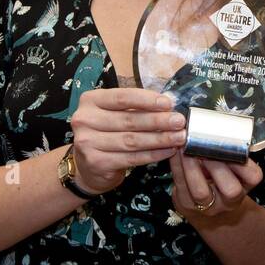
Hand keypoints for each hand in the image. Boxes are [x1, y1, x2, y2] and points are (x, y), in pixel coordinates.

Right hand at [69, 87, 185, 194]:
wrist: (87, 166)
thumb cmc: (106, 132)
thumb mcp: (114, 113)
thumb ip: (135, 107)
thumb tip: (168, 104)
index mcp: (90, 101)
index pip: (122, 97)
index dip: (147, 100)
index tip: (169, 103)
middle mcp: (84, 120)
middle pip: (129, 120)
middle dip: (158, 121)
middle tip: (180, 121)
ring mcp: (87, 143)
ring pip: (132, 140)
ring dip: (160, 139)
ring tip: (179, 137)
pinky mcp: (96, 163)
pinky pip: (131, 158)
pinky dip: (153, 154)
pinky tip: (168, 151)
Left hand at [169, 150, 263, 221]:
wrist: (205, 204)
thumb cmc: (220, 175)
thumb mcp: (232, 166)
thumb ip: (229, 150)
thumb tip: (219, 124)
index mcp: (245, 185)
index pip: (253, 177)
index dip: (244, 163)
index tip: (232, 146)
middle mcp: (230, 200)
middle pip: (230, 189)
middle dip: (217, 165)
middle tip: (205, 146)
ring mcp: (208, 206)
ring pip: (201, 191)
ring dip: (192, 166)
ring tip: (186, 148)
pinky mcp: (187, 204)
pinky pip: (181, 185)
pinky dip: (177, 166)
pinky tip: (175, 152)